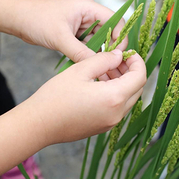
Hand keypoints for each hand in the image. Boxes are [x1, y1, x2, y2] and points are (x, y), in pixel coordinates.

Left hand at [15, 0, 126, 62]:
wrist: (18, 19)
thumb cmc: (37, 20)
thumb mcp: (60, 38)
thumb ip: (80, 52)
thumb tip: (97, 65)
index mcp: (89, 8)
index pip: (116, 21)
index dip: (120, 38)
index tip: (117, 56)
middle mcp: (89, 15)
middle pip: (110, 32)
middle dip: (111, 49)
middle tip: (111, 66)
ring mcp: (83, 25)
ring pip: (100, 41)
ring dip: (100, 53)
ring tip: (101, 69)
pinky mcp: (75, 34)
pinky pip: (89, 45)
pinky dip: (90, 55)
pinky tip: (89, 66)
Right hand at [24, 50, 145, 144]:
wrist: (39, 125)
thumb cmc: (56, 96)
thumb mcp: (80, 70)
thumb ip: (104, 60)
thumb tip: (119, 55)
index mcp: (114, 97)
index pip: (140, 77)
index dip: (137, 61)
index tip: (128, 52)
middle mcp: (117, 113)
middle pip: (137, 88)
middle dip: (131, 71)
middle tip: (116, 58)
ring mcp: (111, 122)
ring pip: (128, 98)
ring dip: (123, 82)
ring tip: (105, 69)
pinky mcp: (103, 127)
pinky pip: (118, 108)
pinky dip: (115, 93)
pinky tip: (99, 83)